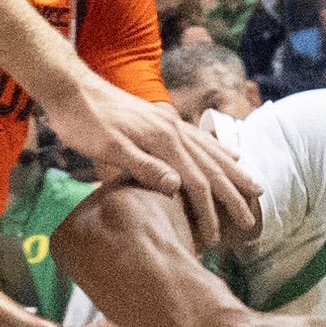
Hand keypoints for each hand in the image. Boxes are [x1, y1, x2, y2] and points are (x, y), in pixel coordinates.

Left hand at [44, 76, 261, 249]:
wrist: (71, 87)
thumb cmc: (83, 121)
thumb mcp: (107, 148)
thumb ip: (142, 166)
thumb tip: (178, 187)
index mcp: (162, 141)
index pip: (197, 183)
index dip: (208, 212)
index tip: (216, 239)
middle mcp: (173, 130)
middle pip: (212, 167)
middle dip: (234, 196)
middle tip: (251, 221)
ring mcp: (170, 123)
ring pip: (212, 151)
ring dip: (234, 172)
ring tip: (254, 187)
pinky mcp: (162, 120)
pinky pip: (200, 138)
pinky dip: (219, 150)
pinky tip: (229, 154)